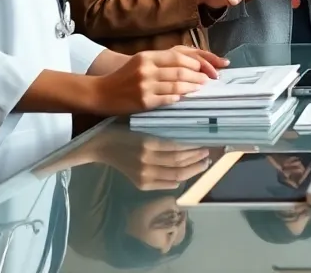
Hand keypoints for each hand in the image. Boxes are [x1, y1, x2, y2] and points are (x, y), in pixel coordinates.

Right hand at [86, 129, 218, 189]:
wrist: (101, 146)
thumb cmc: (123, 130)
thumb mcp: (143, 125)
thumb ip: (163, 133)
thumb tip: (188, 137)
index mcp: (148, 143)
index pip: (178, 148)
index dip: (194, 148)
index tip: (206, 144)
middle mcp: (147, 161)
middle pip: (179, 163)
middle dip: (197, 159)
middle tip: (208, 154)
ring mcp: (143, 175)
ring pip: (175, 175)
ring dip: (192, 170)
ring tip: (204, 164)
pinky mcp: (140, 183)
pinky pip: (165, 184)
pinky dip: (178, 180)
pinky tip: (187, 175)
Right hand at [90, 46, 227, 115]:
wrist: (101, 92)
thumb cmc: (124, 77)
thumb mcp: (141, 62)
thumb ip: (162, 61)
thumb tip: (190, 64)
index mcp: (147, 56)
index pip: (178, 57)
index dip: (196, 62)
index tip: (205, 67)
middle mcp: (146, 69)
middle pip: (181, 71)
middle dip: (198, 76)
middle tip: (208, 79)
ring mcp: (145, 86)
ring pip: (177, 85)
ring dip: (192, 87)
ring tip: (200, 88)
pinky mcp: (144, 101)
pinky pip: (168, 99)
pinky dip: (179, 97)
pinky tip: (184, 97)